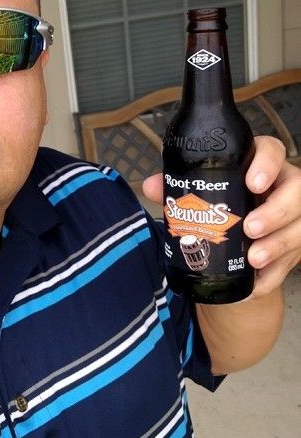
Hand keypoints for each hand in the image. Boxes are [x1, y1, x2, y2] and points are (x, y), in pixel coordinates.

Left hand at [142, 136, 300, 296]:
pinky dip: (272, 277)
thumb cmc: (221, 201)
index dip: (267, 164)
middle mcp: (284, 186)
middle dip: (275, 212)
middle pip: (295, 192)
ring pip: (300, 227)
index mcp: (260, 164)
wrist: (235, 233)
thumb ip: (178, 186)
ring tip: (253, 260)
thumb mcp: (204, 191)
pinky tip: (254, 287)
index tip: (252, 183)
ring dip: (278, 246)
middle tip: (250, 229)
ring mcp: (294, 216)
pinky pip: (291, 262)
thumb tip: (151, 186)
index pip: (272, 151)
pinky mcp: (295, 246)